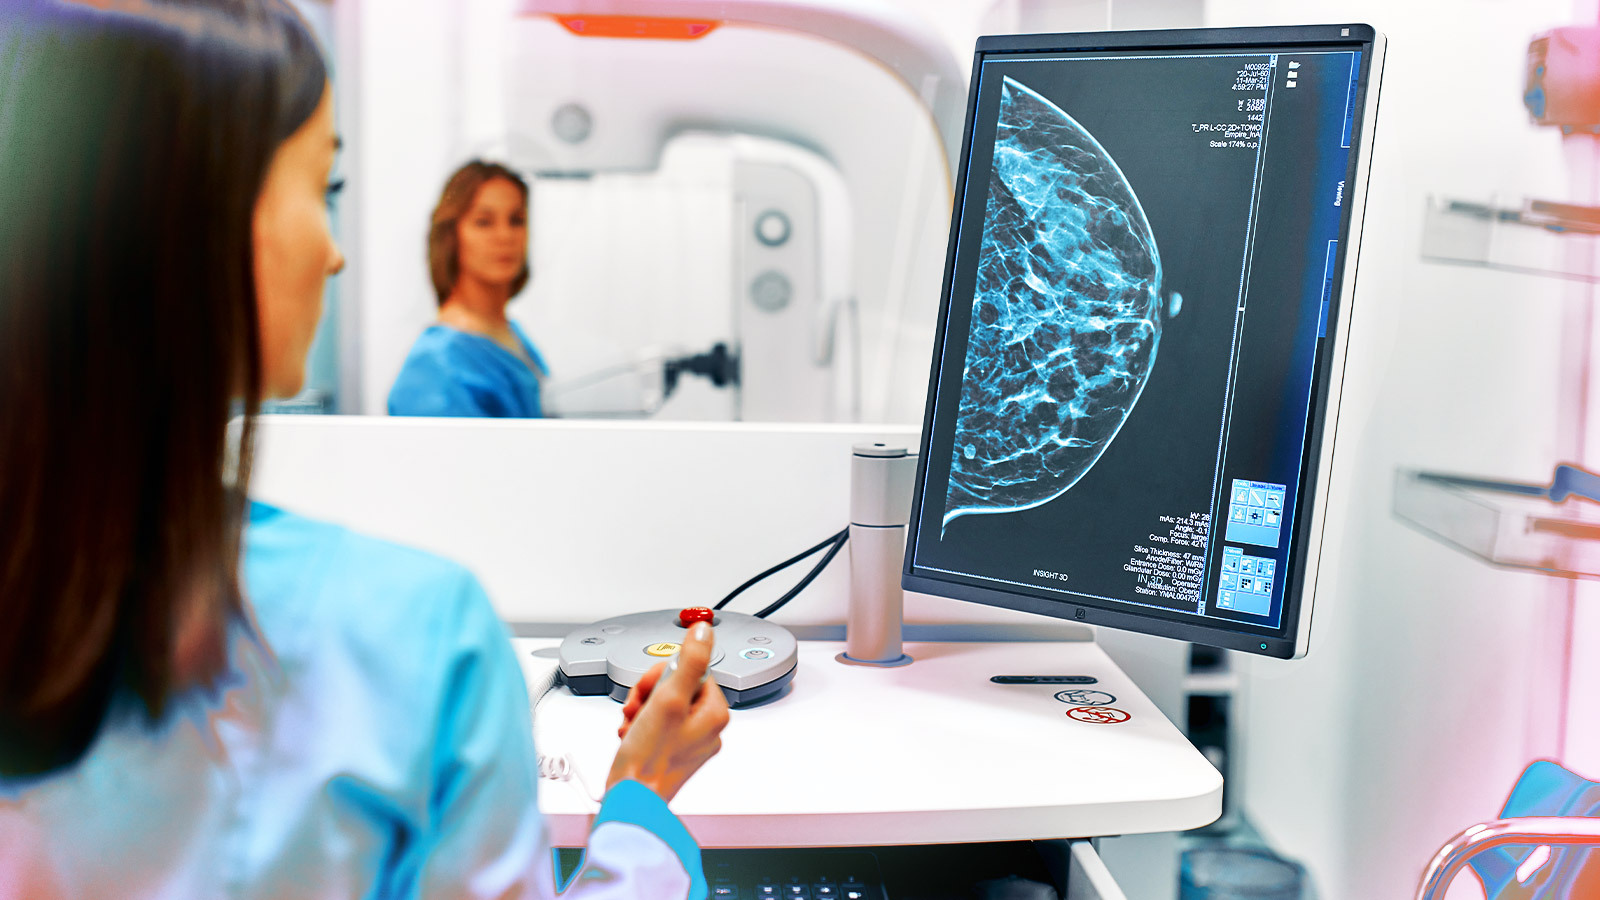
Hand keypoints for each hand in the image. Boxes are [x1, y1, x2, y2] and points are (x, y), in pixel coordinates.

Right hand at [606, 621, 729, 802]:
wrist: (631, 799)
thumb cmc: (649, 759)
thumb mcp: (669, 698)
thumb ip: (689, 661)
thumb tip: (704, 630)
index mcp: (715, 713)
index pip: (693, 670)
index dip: (664, 674)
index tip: (651, 687)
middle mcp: (707, 727)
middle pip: (677, 686)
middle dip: (650, 693)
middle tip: (638, 708)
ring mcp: (690, 741)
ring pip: (663, 704)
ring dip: (641, 709)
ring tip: (633, 724)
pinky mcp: (672, 751)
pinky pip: (656, 724)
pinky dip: (639, 725)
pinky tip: (631, 735)